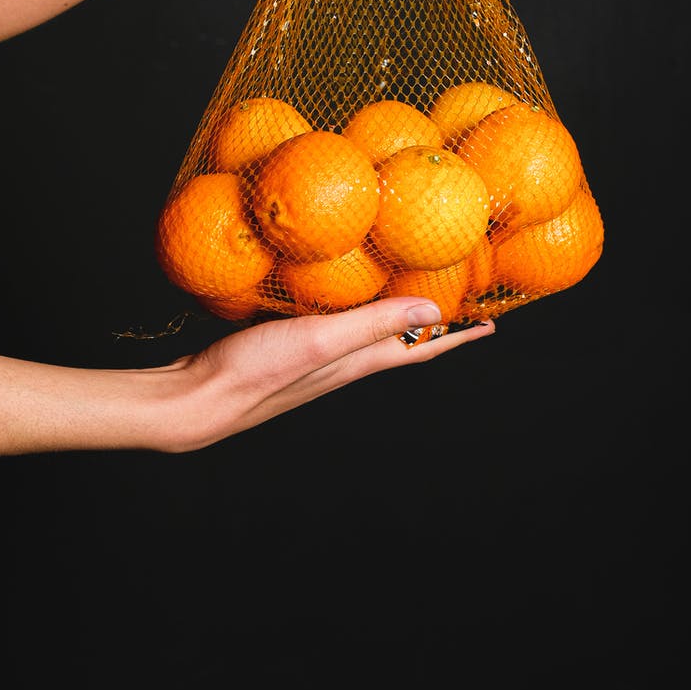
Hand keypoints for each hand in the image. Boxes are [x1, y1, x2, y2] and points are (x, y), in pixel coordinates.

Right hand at [157, 297, 493, 452]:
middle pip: (404, 340)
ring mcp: (317, 356)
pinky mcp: (289, 346)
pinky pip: (337, 323)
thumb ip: (375, 324)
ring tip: (410, 290)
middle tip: (461, 299)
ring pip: (371, 332)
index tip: (491, 322)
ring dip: (396, 313)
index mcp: (360, 360)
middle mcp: (345, 361)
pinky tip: (339, 291)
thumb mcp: (323, 341)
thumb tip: (436, 311)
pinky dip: (353, 307)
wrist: (199, 399)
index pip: (423, 346)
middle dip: (435, 323)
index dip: (458, 335)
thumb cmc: (259, 370)